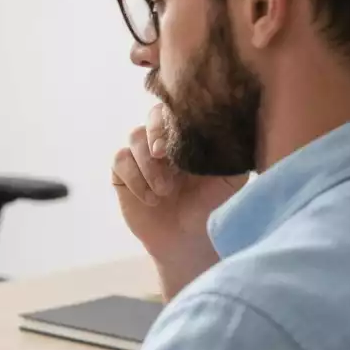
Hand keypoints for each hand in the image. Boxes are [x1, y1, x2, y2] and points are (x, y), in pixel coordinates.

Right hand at [112, 103, 246, 297]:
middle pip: (152, 117)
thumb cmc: (211, 207)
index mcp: (190, 136)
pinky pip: (120, 161)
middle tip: (162, 156)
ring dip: (148, 165)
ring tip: (164, 191)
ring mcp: (142, 156)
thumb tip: (228, 125)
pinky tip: (150, 198)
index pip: (178, 110)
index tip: (176, 142)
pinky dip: (134, 178)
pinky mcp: (124, 173)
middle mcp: (165, 141)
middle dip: (155, 133)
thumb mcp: (230, 178)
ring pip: (134, 138)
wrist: (188, 240)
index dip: (173, 119)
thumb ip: (229, 151)